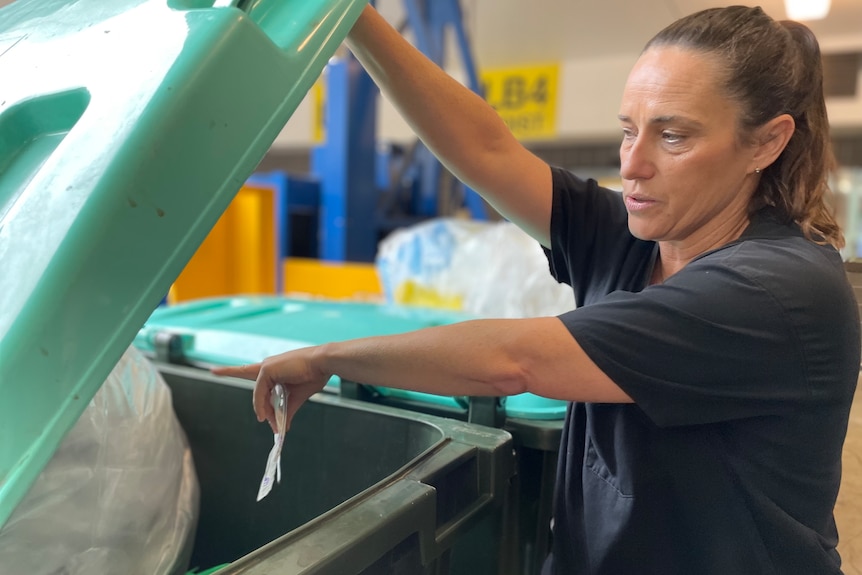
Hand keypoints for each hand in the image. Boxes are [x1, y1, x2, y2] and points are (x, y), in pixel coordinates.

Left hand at [211, 346, 330, 432]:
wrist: (323, 365)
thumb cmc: (313, 375)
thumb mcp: (296, 397)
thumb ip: (286, 411)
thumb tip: (282, 428)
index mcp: (274, 370)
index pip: (249, 371)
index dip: (230, 370)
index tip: (213, 369)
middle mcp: (267, 366)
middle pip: (251, 383)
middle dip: (240, 385)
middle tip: (233, 390)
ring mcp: (266, 367)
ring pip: (258, 394)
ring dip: (263, 410)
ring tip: (269, 421)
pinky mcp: (267, 369)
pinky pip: (260, 392)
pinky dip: (262, 405)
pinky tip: (265, 415)